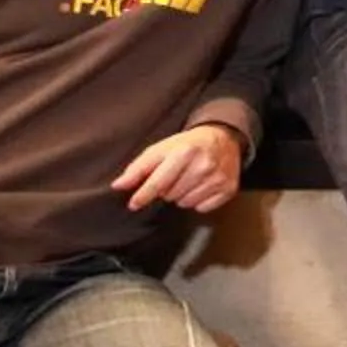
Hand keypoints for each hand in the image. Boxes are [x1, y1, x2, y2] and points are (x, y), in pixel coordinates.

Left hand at [113, 123, 243, 213]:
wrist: (223, 138)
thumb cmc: (187, 144)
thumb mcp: (160, 149)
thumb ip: (138, 168)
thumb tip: (118, 186)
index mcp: (184, 152)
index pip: (158, 182)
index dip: (143, 195)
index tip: (133, 204)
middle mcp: (203, 165)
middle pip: (170, 195)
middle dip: (166, 190)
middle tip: (174, 177)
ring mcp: (218, 178)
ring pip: (185, 203)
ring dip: (181, 196)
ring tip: (188, 180)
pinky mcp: (229, 189)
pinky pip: (202, 208)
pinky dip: (198, 201)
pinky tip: (201, 187)